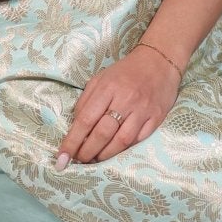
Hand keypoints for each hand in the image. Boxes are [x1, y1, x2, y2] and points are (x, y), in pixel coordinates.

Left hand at [54, 42, 182, 165]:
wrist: (159, 61)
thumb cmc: (125, 72)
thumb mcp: (100, 79)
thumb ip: (86, 101)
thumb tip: (75, 128)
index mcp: (107, 88)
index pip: (85, 120)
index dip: (72, 141)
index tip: (62, 157)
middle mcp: (125, 100)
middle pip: (102, 133)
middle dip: (87, 152)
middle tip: (79, 160)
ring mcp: (143, 110)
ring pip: (121, 141)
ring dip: (105, 155)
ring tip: (95, 158)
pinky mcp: (157, 117)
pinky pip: (138, 140)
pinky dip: (124, 149)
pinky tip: (115, 151)